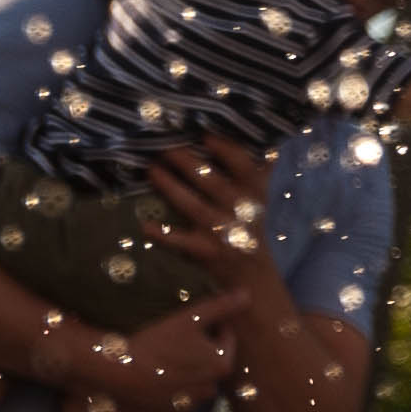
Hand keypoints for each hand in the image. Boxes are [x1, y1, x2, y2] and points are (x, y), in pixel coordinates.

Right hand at [44, 299, 240, 411]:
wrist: (118, 371)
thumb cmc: (156, 341)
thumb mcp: (190, 318)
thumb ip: (222, 306)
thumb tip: (247, 293)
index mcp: (223, 365)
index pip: (225, 336)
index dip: (208, 324)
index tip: (187, 320)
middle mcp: (211, 388)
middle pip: (210, 359)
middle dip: (199, 347)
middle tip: (174, 336)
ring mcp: (191, 404)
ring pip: (194, 377)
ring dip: (186, 367)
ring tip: (162, 354)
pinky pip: (176, 394)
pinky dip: (170, 385)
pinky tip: (153, 373)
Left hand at [141, 139, 292, 317]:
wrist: (255, 277)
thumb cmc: (252, 230)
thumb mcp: (261, 200)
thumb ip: (259, 172)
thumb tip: (264, 143)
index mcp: (254, 194)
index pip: (243, 165)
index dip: (224, 149)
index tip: (205, 134)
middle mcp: (239, 210)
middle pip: (211, 181)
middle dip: (186, 162)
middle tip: (164, 146)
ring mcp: (221, 231)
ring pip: (193, 206)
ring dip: (171, 187)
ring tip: (152, 170)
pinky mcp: (205, 251)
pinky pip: (181, 242)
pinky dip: (164, 235)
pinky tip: (146, 226)